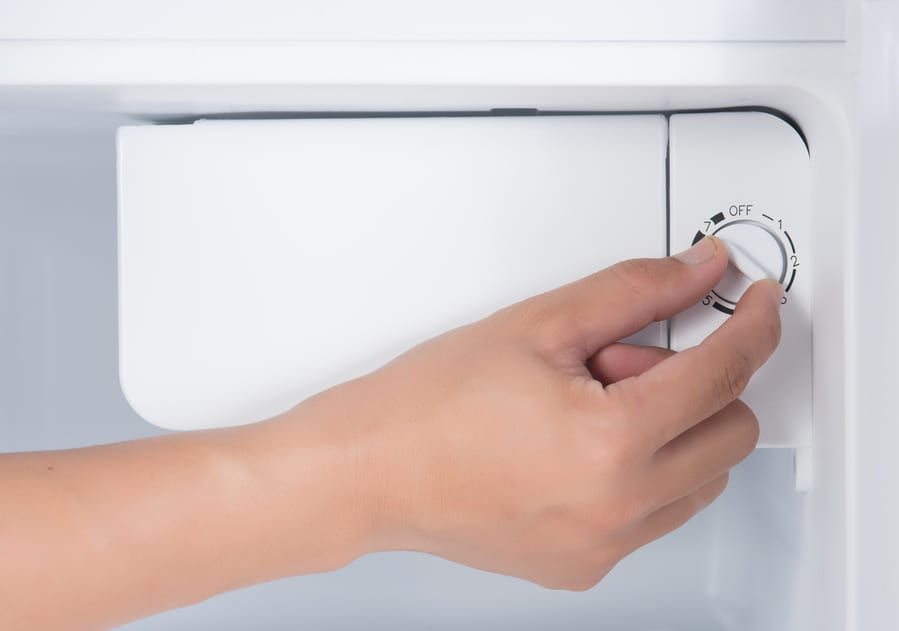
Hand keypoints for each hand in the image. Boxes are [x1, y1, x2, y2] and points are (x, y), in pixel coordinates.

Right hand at [321, 236, 781, 590]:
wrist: (369, 469)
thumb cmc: (428, 404)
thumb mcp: (538, 324)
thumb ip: (633, 290)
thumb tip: (696, 271)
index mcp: (610, 442)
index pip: (724, 372)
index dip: (751, 325)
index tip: (760, 306)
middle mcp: (617, 507)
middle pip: (729, 432)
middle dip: (695, 382)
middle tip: (618, 359)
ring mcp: (603, 546)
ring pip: (700, 478)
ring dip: (670, 430)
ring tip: (587, 406)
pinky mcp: (583, 566)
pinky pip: (654, 517)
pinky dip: (641, 473)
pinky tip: (575, 446)